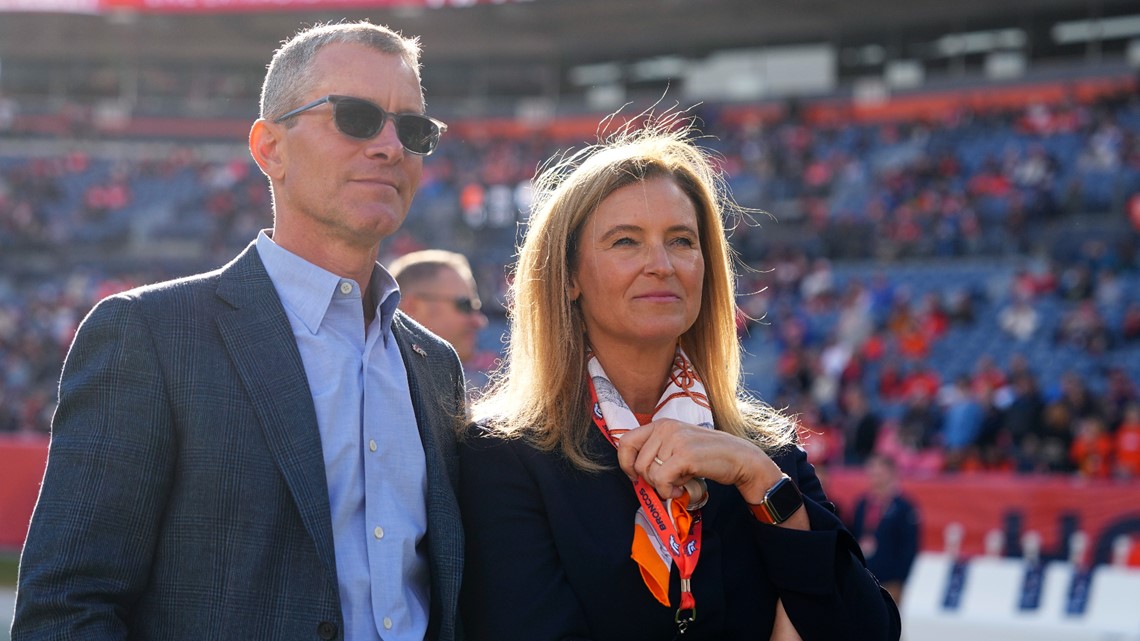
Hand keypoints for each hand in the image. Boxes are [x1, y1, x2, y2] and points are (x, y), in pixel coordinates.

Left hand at [615, 418, 785, 504]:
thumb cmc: (707, 457)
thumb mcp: (678, 446)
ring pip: (649, 474)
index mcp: (661, 424)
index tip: (636, 477)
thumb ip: (657, 453)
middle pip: (637, 464)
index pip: (625, 441)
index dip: (626, 463)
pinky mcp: (685, 455)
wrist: (740, 459)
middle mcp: (666, 427)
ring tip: (680, 484)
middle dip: (651, 481)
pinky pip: (661, 480)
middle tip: (670, 483)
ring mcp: (676, 439)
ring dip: (664, 487)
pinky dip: (669, 491)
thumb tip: (633, 473)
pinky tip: (681, 490)